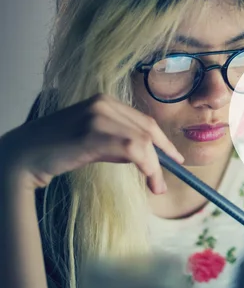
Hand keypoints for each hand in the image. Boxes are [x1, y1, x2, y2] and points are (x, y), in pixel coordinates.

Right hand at [0, 93, 183, 193]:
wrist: (24, 155)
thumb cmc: (59, 150)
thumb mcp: (94, 140)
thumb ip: (119, 140)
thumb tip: (148, 156)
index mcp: (105, 101)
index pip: (145, 121)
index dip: (163, 141)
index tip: (175, 158)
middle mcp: (104, 103)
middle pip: (148, 129)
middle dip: (164, 154)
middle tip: (170, 177)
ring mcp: (98, 116)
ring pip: (143, 140)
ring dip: (155, 166)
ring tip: (157, 186)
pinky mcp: (92, 133)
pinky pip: (133, 149)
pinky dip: (147, 166)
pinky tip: (149, 180)